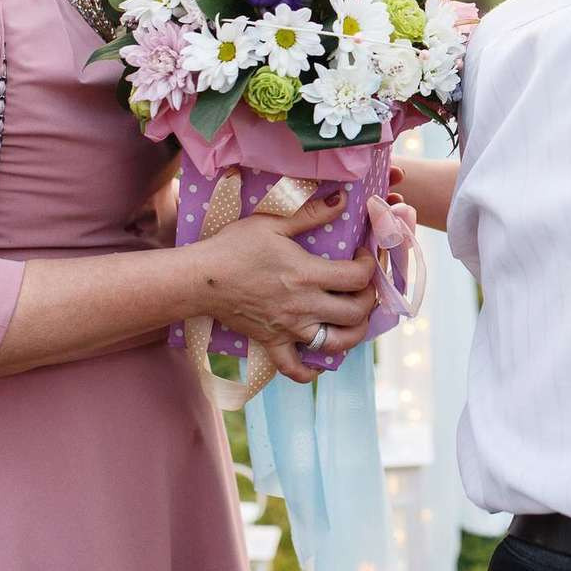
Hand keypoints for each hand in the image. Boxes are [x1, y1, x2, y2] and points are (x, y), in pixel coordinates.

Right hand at [188, 190, 377, 382]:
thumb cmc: (234, 246)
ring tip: (352, 319)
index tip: (362, 256)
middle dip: (368, 299)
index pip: (357, 278)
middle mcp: (304, 306)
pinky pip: (295, 368)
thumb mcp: (273, 222)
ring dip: (353, 335)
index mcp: (307, 274)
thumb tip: (341, 199)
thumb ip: (310, 213)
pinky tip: (318, 361)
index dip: (370, 266)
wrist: (201, 278)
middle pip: (355, 313)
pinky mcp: (271, 342)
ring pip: (336, 344)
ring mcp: (289, 328)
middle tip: (362, 286)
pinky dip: (310, 370)